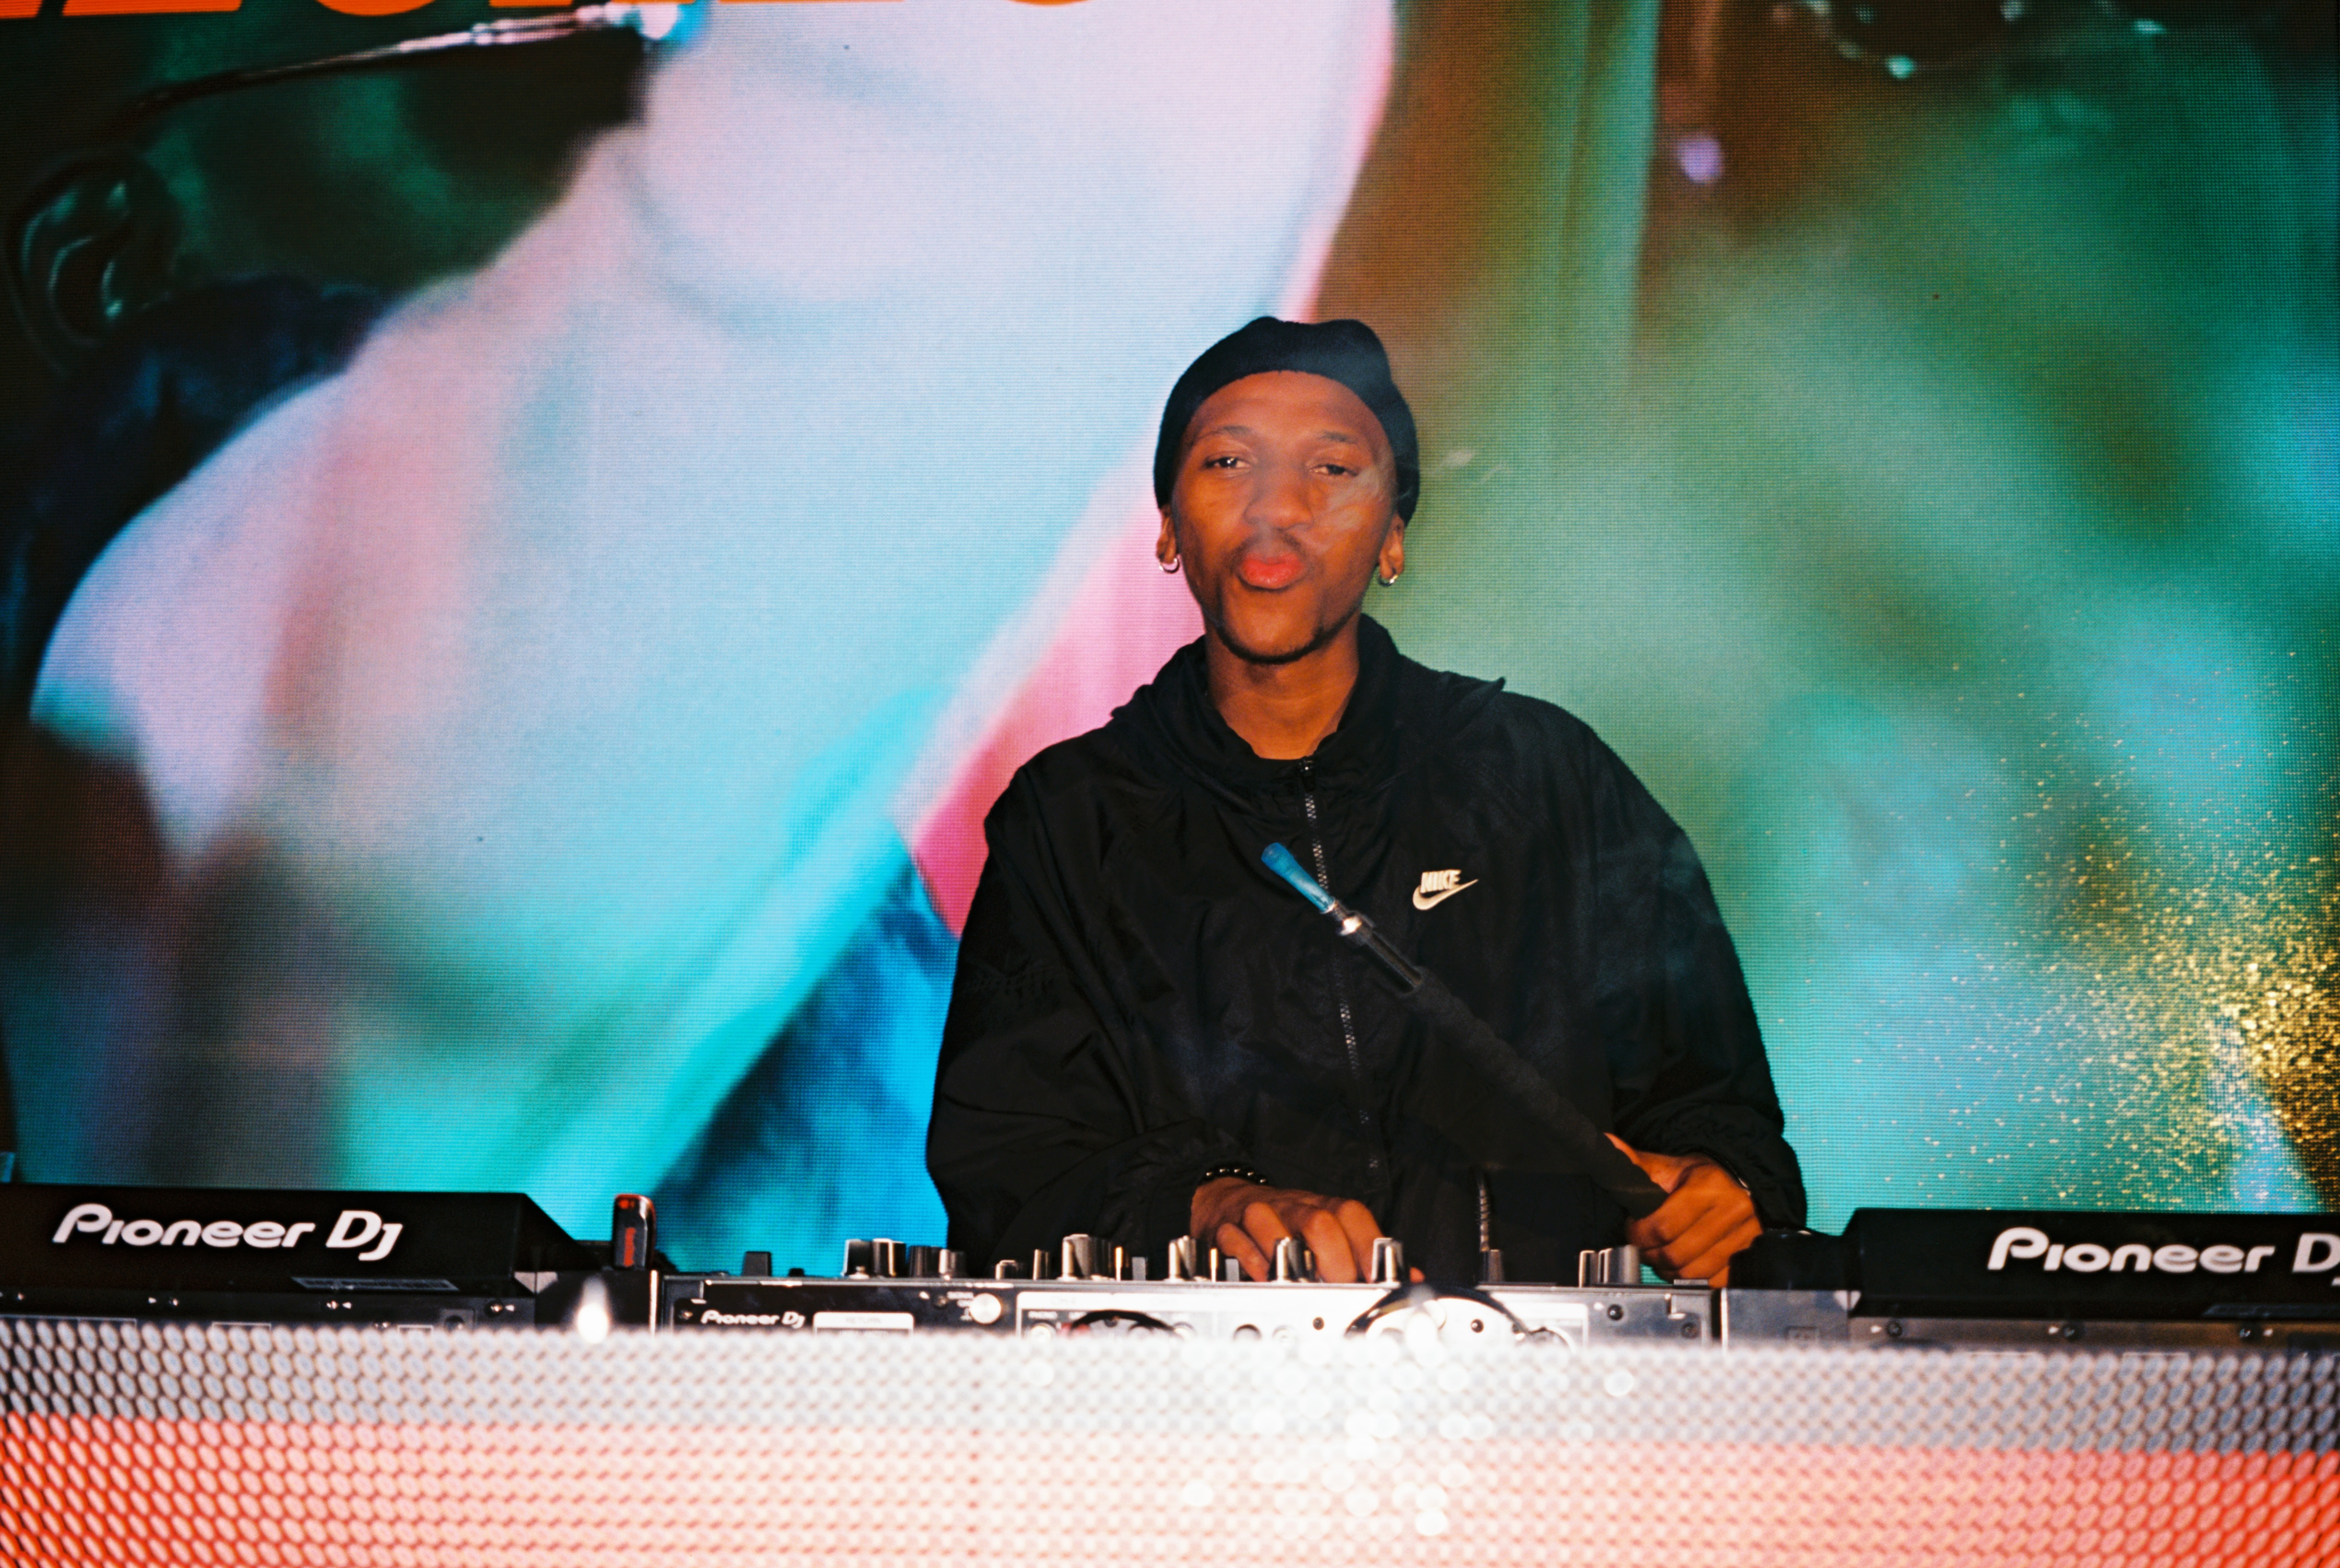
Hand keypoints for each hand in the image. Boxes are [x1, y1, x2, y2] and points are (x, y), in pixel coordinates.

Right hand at [1191, 1177, 1396, 1282]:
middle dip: (1332, 1262)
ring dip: (1283, 1254)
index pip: (1352, 1215)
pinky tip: (1260, 1276)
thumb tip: (1414, 1277)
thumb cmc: (1289, 1222)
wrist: (1233, 1201)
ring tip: (1295, 1284)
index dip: (1369, 1247)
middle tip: (1336, 1290)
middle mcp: (1294, 1208)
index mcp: (1324, 1208)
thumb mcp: (1332, 1229)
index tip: (1377, 1280)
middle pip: (1318, 1222)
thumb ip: (1371, 1254)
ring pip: (1269, 1220)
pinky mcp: (1229, 1227)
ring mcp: (1260, 1215)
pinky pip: (1235, 1237)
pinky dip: (1248, 1258)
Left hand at [1606, 1134, 1760, 1285]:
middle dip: (1650, 1254)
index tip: (1633, 1229)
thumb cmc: (1700, 1175)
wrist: (1740, 1180)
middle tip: (1644, 1246)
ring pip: (1692, 1272)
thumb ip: (1637, 1163)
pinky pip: (1714, 1280)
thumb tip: (1607, 1144)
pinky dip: (1693, 1277)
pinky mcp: (1749, 1253)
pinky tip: (1684, 1263)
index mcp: (1708, 1186)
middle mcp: (1731, 1211)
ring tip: (1661, 1255)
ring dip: (1669, 1270)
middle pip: (1676, 1254)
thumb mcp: (1668, 1166)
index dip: (1638, 1234)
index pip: (1663, 1226)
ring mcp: (1744, 1236)